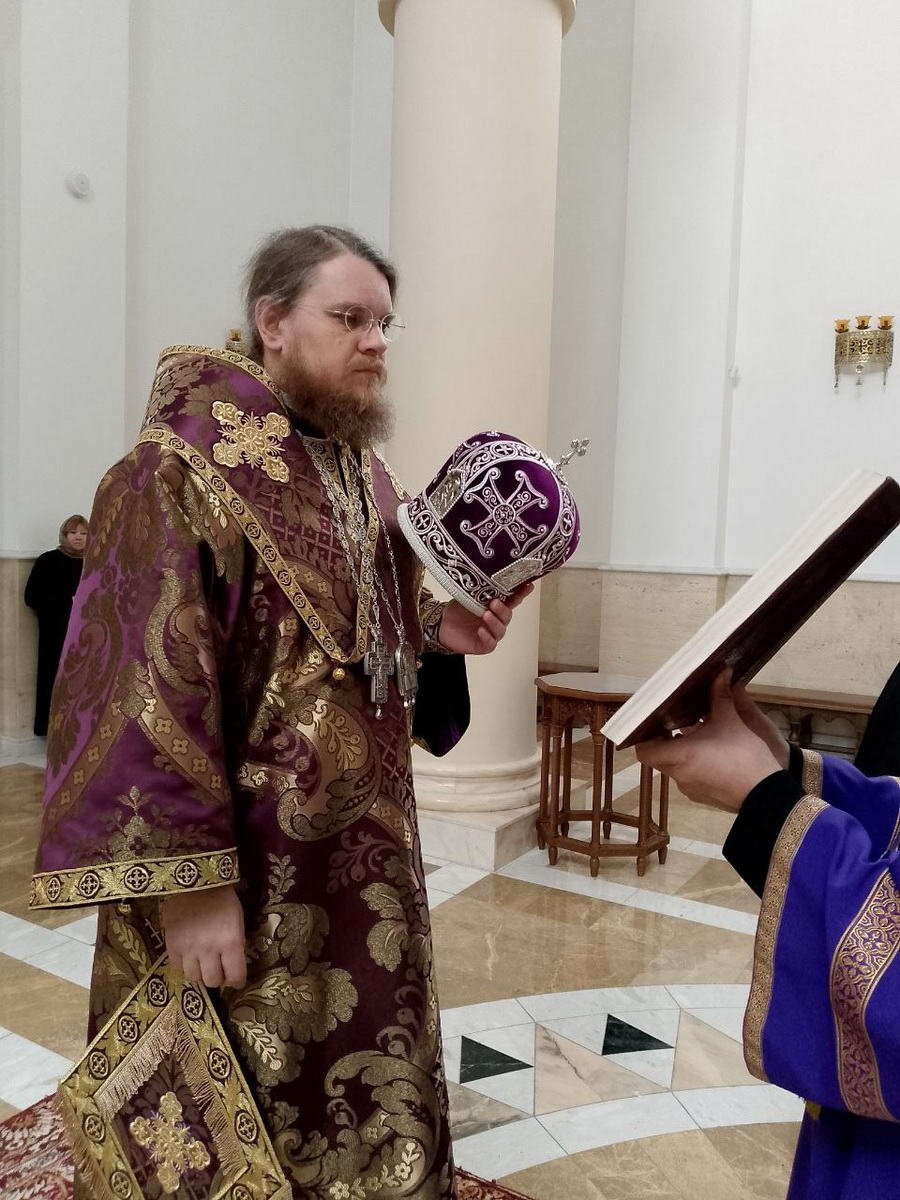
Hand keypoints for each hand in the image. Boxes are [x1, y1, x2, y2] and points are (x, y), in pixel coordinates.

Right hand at [161, 884, 246, 988]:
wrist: (194, 882)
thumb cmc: (222, 899)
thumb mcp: (238, 920)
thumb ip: (236, 944)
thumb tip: (233, 965)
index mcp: (230, 941)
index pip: (235, 976)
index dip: (237, 981)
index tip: (237, 980)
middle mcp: (209, 949)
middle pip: (213, 981)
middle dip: (219, 978)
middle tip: (220, 970)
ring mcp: (188, 949)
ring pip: (194, 977)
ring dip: (201, 973)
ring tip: (204, 963)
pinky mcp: (171, 945)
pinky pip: (178, 967)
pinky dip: (185, 965)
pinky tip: (190, 956)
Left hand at [437, 583, 533, 654]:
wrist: (442, 624)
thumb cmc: (458, 610)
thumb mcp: (467, 595)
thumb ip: (478, 588)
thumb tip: (484, 571)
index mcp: (496, 606)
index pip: (512, 599)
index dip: (521, 593)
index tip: (528, 586)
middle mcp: (496, 619)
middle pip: (507, 615)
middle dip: (502, 610)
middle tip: (494, 603)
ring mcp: (491, 633)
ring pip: (500, 630)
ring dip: (494, 622)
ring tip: (486, 615)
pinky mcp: (484, 645)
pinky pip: (490, 643)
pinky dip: (487, 637)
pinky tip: (481, 630)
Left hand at [635, 671, 782, 811]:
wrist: (769, 794)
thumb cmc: (745, 756)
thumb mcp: (732, 721)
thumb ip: (721, 696)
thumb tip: (721, 672)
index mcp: (680, 756)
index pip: (644, 751)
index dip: (645, 738)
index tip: (654, 725)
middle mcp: (679, 775)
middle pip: (658, 758)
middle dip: (664, 742)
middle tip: (673, 725)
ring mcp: (690, 789)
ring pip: (674, 768)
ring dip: (680, 753)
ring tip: (694, 736)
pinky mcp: (702, 797)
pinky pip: (689, 779)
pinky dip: (692, 766)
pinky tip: (709, 754)